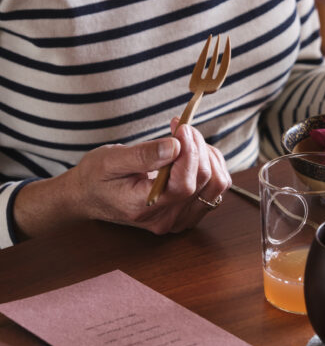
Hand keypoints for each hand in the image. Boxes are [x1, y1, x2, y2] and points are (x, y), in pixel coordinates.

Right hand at [12, 124, 230, 239]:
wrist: (88, 196)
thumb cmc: (95, 176)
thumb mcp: (109, 160)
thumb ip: (143, 155)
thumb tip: (174, 146)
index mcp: (144, 207)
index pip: (183, 185)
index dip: (189, 152)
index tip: (181, 127)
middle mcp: (166, 218)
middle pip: (204, 182)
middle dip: (197, 147)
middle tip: (181, 127)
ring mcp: (178, 218)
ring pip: (216, 186)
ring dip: (209, 156)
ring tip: (188, 139)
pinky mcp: (187, 212)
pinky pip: (214, 190)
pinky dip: (212, 166)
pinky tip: (195, 152)